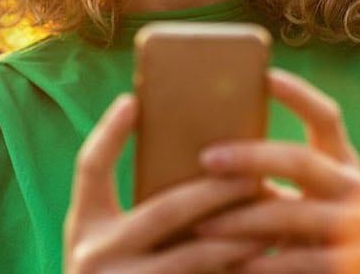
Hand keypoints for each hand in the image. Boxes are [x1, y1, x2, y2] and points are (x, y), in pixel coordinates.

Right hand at [64, 94, 268, 272]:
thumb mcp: (100, 245)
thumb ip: (128, 214)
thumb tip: (185, 156)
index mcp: (83, 228)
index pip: (90, 167)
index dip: (110, 133)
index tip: (133, 101)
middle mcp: (96, 256)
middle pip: (165, 209)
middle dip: (217, 188)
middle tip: (256, 172)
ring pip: (196, 255)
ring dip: (241, 234)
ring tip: (275, 217)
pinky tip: (266, 262)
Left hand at [194, 70, 359, 272]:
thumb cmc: (301, 237)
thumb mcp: (292, 203)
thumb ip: (264, 180)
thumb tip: (198, 154)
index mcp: (341, 164)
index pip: (326, 118)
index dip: (299, 94)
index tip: (264, 75)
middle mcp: (359, 188)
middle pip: (301, 160)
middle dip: (249, 158)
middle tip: (205, 159)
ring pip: (292, 214)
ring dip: (241, 221)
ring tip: (199, 228)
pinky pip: (301, 260)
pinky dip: (263, 264)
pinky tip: (232, 266)